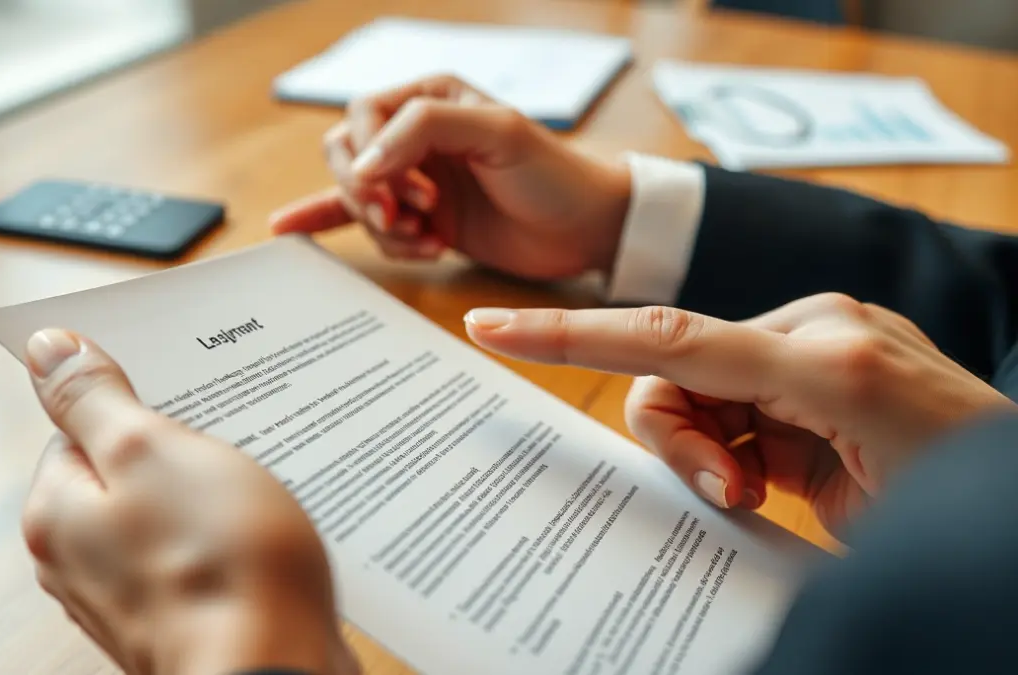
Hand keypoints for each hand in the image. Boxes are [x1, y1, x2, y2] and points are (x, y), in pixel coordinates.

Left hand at [20, 329, 355, 674]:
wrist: (273, 669)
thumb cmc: (220, 564)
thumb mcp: (151, 450)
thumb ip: (94, 399)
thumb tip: (46, 349)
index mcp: (58, 513)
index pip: (81, 430)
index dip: (140, 412)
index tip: (186, 411)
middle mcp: (81, 561)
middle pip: (126, 475)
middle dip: (181, 457)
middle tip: (229, 455)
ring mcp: (132, 597)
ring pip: (168, 517)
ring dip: (210, 502)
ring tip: (255, 501)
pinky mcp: (181, 619)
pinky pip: (198, 558)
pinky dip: (226, 545)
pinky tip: (263, 543)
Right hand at [269, 75, 630, 280]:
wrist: (588, 229)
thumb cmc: (554, 173)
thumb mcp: (499, 133)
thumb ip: (426, 131)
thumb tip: (363, 162)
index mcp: (431, 100)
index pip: (364, 117)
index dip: (371, 157)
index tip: (402, 193)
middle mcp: (415, 137)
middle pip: (348, 155)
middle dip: (369, 194)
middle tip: (408, 219)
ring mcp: (416, 181)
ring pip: (358, 197)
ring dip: (384, 227)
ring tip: (430, 240)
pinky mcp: (421, 221)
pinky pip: (364, 221)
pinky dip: (339, 226)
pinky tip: (293, 230)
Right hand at [463, 294, 1014, 535]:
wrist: (1014, 503)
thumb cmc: (964, 490)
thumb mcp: (856, 491)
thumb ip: (757, 453)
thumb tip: (707, 462)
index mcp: (820, 348)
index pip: (668, 337)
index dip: (571, 333)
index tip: (491, 323)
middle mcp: (806, 334)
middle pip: (671, 378)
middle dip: (680, 441)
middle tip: (732, 491)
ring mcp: (808, 354)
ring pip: (693, 398)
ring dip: (708, 452)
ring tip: (761, 492)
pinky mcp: (807, 384)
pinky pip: (727, 410)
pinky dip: (726, 449)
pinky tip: (773, 478)